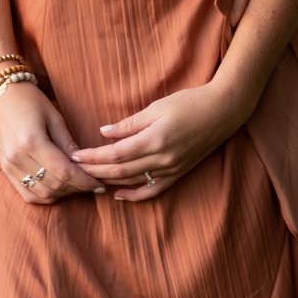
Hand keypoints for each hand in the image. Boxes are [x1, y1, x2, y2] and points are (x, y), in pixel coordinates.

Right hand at [0, 81, 105, 204]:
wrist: (1, 95)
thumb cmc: (30, 100)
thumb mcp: (54, 117)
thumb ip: (68, 144)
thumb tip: (85, 165)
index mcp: (31, 141)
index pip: (64, 171)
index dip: (84, 181)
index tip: (99, 184)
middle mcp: (17, 157)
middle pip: (54, 185)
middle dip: (77, 188)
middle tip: (93, 184)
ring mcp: (9, 166)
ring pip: (42, 193)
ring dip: (63, 193)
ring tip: (78, 185)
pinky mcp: (5, 170)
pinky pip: (28, 194)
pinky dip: (46, 196)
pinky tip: (59, 189)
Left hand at [71, 83, 247, 201]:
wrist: (223, 111)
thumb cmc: (190, 102)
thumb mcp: (157, 107)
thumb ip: (130, 123)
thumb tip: (104, 133)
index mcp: (155, 139)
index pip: (115, 154)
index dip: (92, 157)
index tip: (74, 155)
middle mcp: (162, 159)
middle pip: (120, 171)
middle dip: (94, 171)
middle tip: (73, 168)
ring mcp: (171, 169)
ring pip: (132, 182)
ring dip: (108, 182)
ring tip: (88, 178)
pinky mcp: (178, 174)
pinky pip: (152, 190)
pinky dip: (133, 196)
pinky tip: (118, 194)